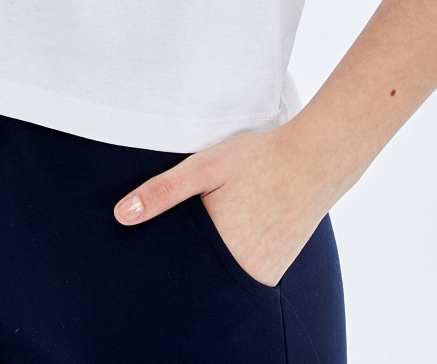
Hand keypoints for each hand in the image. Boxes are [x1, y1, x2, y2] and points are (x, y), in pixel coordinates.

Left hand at [113, 119, 329, 287]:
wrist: (314, 160)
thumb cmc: (257, 159)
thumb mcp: (205, 166)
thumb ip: (164, 191)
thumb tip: (122, 215)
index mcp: (220, 251)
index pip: (178, 269)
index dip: (165, 259)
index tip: (163, 243)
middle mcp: (243, 273)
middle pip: (199, 275)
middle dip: (189, 260)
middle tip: (196, 224)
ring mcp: (261, 277)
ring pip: (221, 278)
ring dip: (212, 261)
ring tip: (220, 224)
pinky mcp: (274, 274)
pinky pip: (242, 276)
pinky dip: (233, 261)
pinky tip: (237, 232)